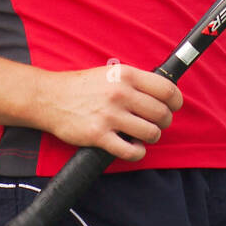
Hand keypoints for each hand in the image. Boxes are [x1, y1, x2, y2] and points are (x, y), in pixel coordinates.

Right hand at [37, 64, 183, 161]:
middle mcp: (120, 93)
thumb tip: (162, 93)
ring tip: (143, 135)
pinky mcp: (99, 135)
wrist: (49, 97)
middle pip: (162, 113)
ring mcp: (110, 115)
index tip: (174, 106)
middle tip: (156, 123)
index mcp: (126, 75)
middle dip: (164, 122)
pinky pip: (131, 151)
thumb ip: (135, 81)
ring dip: (151, 137)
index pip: (167, 89)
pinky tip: (133, 147)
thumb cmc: (81, 86)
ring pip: (151, 133)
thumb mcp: (110, 72)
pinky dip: (137, 152)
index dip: (176, 101)